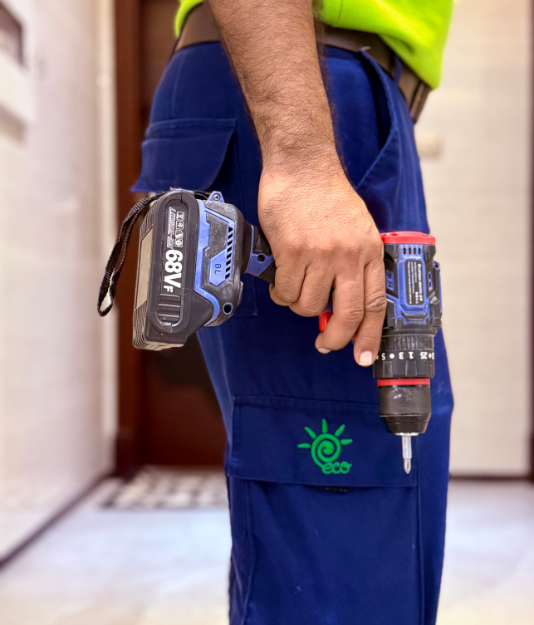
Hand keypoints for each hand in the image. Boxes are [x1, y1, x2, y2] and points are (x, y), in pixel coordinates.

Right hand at [258, 157, 385, 365]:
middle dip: (334, 338)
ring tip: (294, 287)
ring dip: (298, 304)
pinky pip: (284, 291)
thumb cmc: (326, 196)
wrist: (302, 166)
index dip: (369, 336)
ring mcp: (321, 254)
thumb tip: (343, 302)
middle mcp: (349, 256)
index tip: (363, 356)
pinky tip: (280, 277)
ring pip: (308, 306)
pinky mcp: (292, 251)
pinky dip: (280, 292)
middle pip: (346, 314)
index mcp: (370, 251)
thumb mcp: (357, 229)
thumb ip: (356, 264)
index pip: (375, 305)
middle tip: (324, 344)